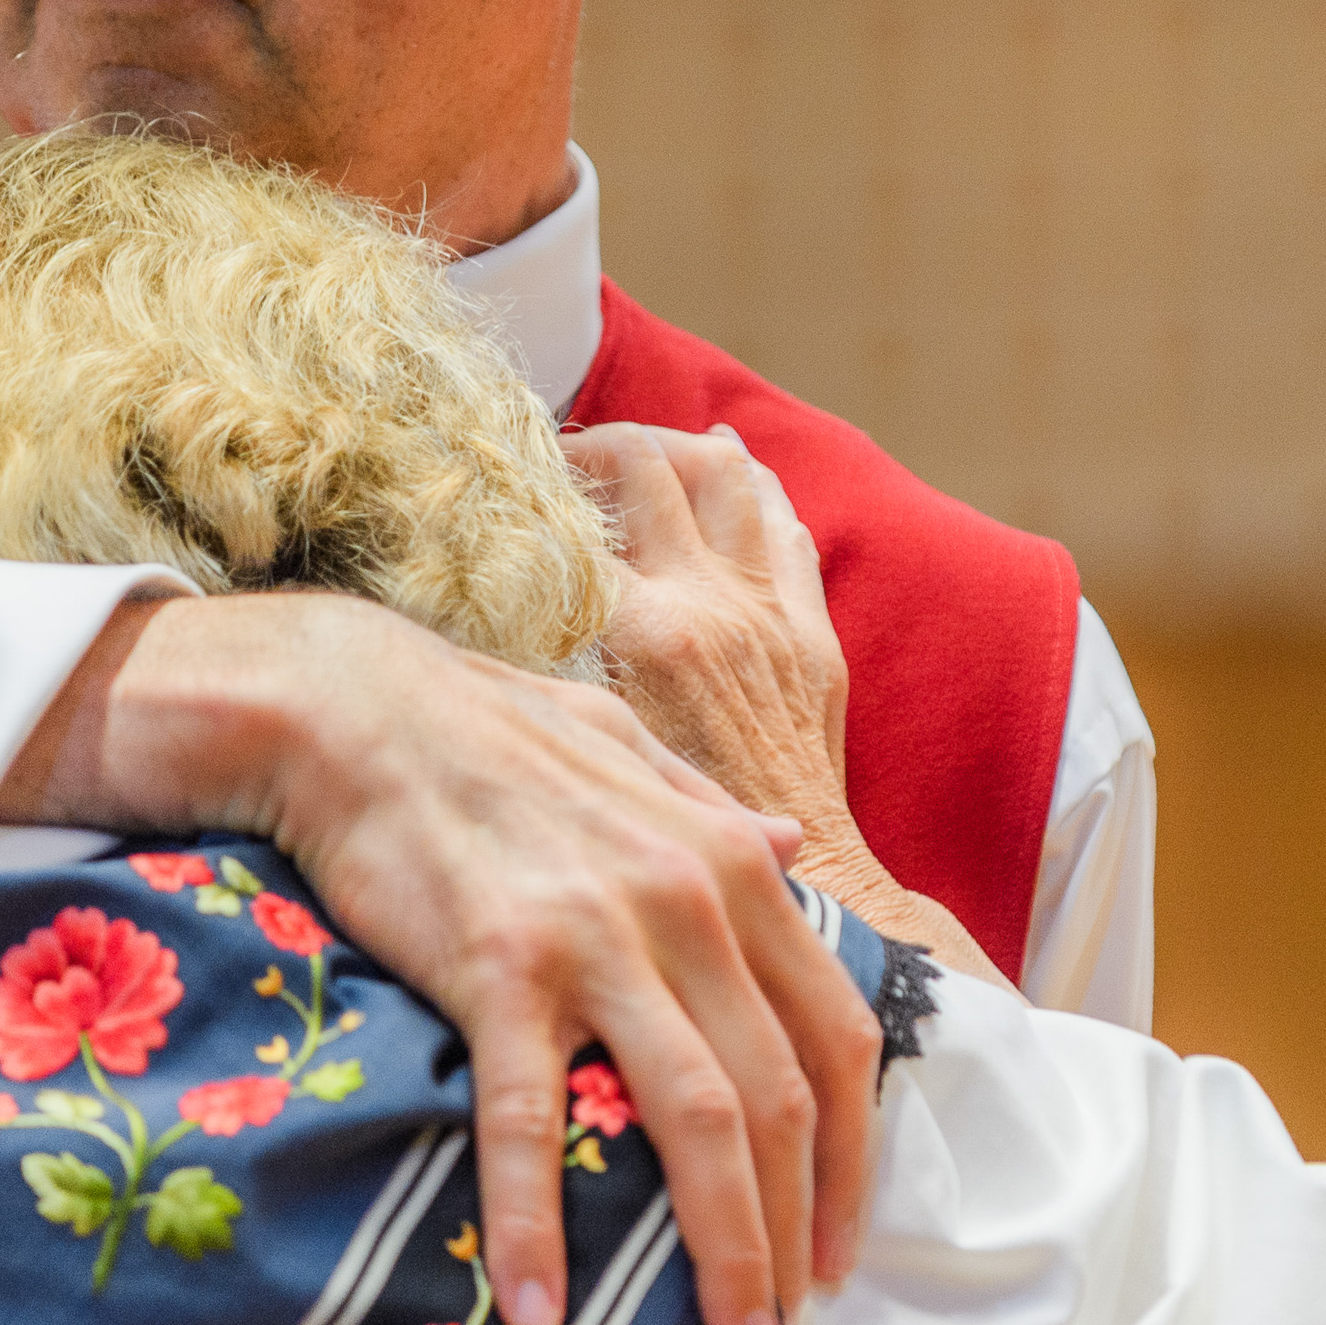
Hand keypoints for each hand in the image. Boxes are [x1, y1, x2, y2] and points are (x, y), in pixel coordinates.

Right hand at [0, 591, 883, 1324]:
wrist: (351, 705)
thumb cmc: (489, 734)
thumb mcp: (632, 756)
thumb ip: (718, 814)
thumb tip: (791, 853)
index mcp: (734, 862)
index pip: (836, 1034)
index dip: (853, 1155)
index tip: (837, 1248)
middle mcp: (689, 901)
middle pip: (780, 1100)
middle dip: (796, 1237)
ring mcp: (597, 936)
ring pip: (698, 1120)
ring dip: (722, 1255)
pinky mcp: (496, 967)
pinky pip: (530, 1118)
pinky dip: (539, 1221)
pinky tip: (541, 1311)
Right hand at [569, 426, 1000, 984]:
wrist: (799, 880)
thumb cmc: (668, 834)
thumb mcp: (592, 745)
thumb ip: (568, 670)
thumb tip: (524, 601)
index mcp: (647, 630)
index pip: (583, 511)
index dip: (543, 482)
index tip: (515, 482)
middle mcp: (712, 603)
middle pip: (659, 464)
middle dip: (610, 444)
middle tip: (573, 458)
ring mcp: (769, 612)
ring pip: (732, 478)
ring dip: (689, 450)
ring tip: (653, 450)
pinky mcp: (810, 633)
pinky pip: (785, 529)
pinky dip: (757, 496)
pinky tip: (734, 484)